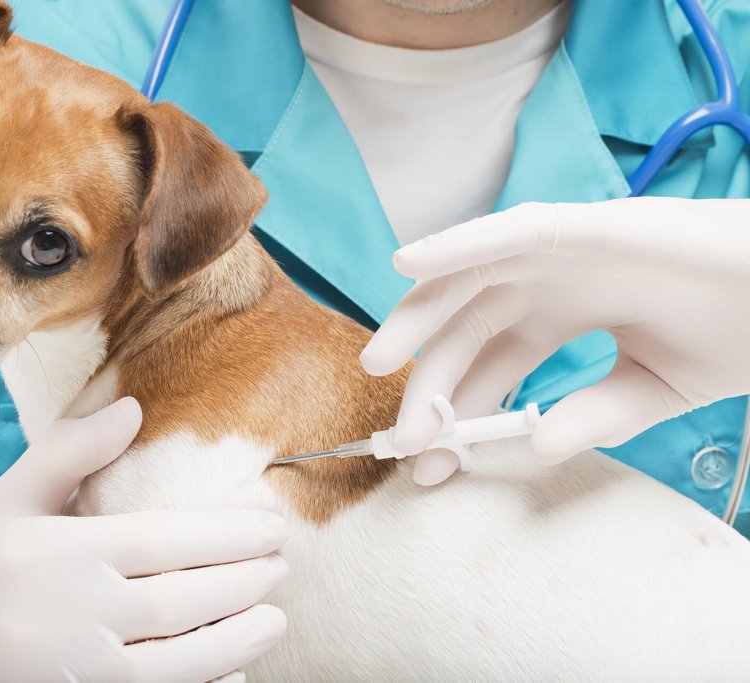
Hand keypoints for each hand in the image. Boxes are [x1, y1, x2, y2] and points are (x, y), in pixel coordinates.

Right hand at [0, 398, 288, 682]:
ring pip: (176, 663)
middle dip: (243, 584)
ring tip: (274, 621)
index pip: (165, 540)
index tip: (274, 529)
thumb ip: (70, 451)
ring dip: (235, 642)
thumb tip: (134, 407)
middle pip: (181, 601)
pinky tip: (232, 673)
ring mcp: (72, 668)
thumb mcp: (10, 497)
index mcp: (60, 553)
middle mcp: (70, 612)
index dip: (229, 535)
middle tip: (282, 568)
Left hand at [360, 198, 749, 482]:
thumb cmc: (735, 331)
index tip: (427, 460)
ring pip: (467, 277)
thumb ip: (595, 414)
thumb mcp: (652, 388)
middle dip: (428, 380)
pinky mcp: (584, 225)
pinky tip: (408, 264)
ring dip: (418, 314)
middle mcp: (548, 283)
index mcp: (562, 317)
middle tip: (400, 439)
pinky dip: (458, 243)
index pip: (490, 364)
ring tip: (377, 360)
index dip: (455, 410)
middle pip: (465, 327)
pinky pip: (508, 231)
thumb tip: (537, 446)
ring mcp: (561, 252)